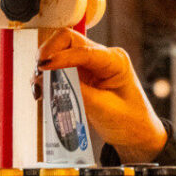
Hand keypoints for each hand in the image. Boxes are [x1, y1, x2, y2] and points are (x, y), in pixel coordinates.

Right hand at [34, 28, 167, 162]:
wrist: (137, 136)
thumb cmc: (130, 122)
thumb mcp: (105, 110)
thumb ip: (78, 92)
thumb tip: (48, 79)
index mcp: (115, 61)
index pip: (82, 50)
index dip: (60, 57)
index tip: (43, 68)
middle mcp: (102, 57)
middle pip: (67, 40)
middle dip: (49, 53)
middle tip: (38, 74)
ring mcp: (91, 64)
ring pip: (59, 51)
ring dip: (46, 66)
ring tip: (39, 86)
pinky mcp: (81, 74)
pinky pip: (59, 67)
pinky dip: (48, 76)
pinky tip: (43, 90)